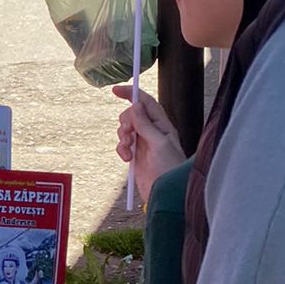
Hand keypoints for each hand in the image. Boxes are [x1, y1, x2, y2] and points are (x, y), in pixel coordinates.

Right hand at [113, 85, 184, 205]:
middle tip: (128, 135)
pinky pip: (122, 145)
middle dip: (125, 122)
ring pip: (125, 129)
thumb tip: (135, 105)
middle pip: (131, 115)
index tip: (115, 90)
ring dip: (122, 137)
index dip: (131, 94)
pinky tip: (126, 159)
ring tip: (128, 150)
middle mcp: (153, 131)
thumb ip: (145, 124)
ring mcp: (143, 143)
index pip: (146, 102)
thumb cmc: (169, 168)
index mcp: (162, 125)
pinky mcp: (135, 155)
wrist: (164, 193)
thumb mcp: (158, 143)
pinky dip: (121, 149)